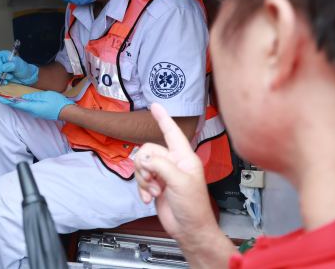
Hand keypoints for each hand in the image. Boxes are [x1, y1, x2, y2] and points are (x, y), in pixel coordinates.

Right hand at [0, 50, 38, 84]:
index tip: (2, 69)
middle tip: (9, 75)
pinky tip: (6, 82)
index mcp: (4, 55)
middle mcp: (0, 60)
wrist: (26, 77)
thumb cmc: (23, 69)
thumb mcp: (19, 65)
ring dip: (0, 77)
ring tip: (9, 78)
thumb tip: (2, 68)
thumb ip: (11, 65)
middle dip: (0, 73)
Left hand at [0, 91, 72, 119]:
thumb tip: (23, 97)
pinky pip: (28, 108)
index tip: (0, 98)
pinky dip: (22, 103)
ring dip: (16, 102)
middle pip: (18, 106)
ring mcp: (36, 113)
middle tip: (2, 95)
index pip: (17, 104)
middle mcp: (32, 112)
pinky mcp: (39, 112)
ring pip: (23, 107)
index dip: (8, 101)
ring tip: (9, 96)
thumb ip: (33, 96)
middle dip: (10, 101)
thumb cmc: (57, 103)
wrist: (66, 111)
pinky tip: (21, 100)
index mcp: (33, 107)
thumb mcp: (45, 96)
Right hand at [134, 103, 217, 242]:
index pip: (173, 133)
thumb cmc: (194, 208)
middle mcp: (174, 163)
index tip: (155, 106)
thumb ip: (161, 165)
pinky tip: (148, 198)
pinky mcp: (155, 185)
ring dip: (143, 179)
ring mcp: (164, 174)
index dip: (163, 118)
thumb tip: (144, 159)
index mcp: (185, 158)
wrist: (188, 230)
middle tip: (153, 180)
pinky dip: (141, 188)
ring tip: (154, 191)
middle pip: (148, 150)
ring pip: (142, 165)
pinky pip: (140, 179)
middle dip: (145, 166)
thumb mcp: (179, 182)